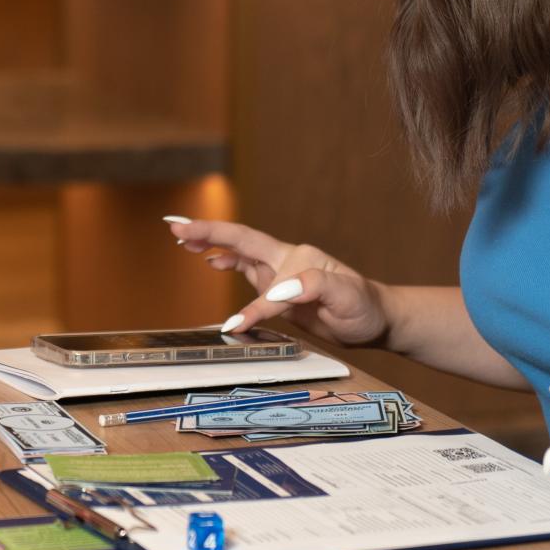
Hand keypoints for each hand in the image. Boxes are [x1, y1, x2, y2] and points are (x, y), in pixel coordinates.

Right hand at [168, 219, 390, 346]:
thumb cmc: (363, 307)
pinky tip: (211, 259)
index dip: (250, 297)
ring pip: (238, 252)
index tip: (238, 324)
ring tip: (182, 238)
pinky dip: (226, 262)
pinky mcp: (278, 285)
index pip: (265, 275)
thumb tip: (275, 290)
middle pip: (240, 240)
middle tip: (175, 226)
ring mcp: (280, 270)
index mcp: (298, 258)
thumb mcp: (346, 297)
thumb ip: (312, 287)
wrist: (374, 318)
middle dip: (207, 232)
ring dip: (210, 243)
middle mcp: (285, 259)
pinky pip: (246, 270)